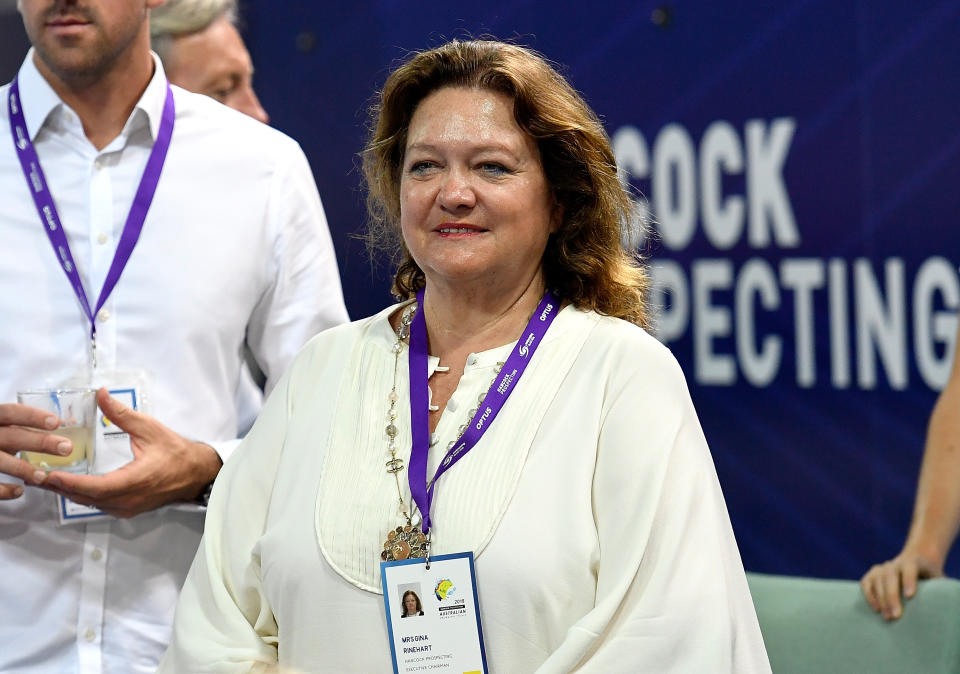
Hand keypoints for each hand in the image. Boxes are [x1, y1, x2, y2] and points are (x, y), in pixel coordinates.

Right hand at [0, 403, 76, 498]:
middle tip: (66, 448)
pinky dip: (3, 490)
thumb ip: (26, 425)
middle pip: (11, 436)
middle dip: (39, 442)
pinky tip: (19, 491)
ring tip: (42, 476)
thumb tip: (68, 423)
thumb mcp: (4, 427)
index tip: (56, 422)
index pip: (10, 412)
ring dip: (21, 468)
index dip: (32, 416)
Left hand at [41, 388, 222, 517]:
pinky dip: (83, 496)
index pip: (95, 487)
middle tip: (37, 476)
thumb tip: (101, 394)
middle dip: (60, 487)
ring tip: (48, 481)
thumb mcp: (149, 428)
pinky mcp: (127, 509)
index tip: (50, 475)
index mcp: (134, 481)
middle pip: (86, 498)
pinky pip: (99, 505)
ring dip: (69, 493)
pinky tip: (71, 486)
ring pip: (91, 504)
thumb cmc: (175, 451)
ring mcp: (127, 507)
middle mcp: (128, 499)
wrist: (196, 473)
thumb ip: (122, 413)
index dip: (70, 482)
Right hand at [860, 548, 943, 619]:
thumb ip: (937, 587)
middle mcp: (894, 563)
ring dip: (881, 599)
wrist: (914, 563)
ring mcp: (881, 568)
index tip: (910, 596)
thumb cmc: (929, 576)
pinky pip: (866, 583)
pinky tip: (876, 609)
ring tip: (887, 617)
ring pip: (877, 581)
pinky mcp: (871, 574)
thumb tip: (939, 603)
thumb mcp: (936, 578)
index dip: (909, 580)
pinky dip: (869, 595)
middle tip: (896, 616)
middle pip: (890, 577)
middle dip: (892, 596)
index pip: (909, 568)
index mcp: (913, 562)